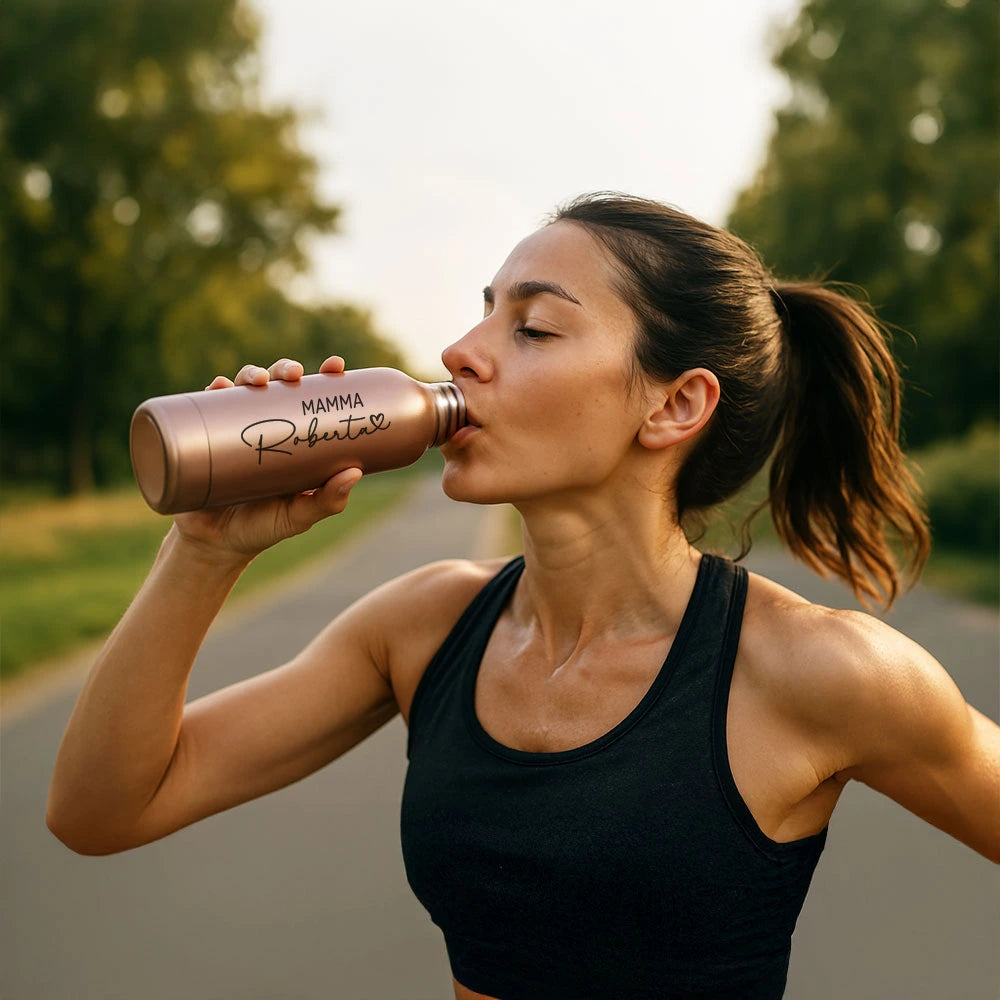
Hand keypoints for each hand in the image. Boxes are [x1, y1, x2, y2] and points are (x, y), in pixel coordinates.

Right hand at [171, 356, 362, 562]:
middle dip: (286, 369)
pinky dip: (212, 392)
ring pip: (243, 389)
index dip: (324, 378)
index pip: (312, 399)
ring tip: (257, 380)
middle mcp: (265, 427)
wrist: (215, 545)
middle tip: (293, 374)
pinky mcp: (204, 438)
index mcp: (295, 438)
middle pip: (278, 385)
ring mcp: (234, 429)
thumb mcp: (299, 516)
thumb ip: (327, 500)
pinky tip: (218, 386)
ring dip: (250, 373)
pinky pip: (206, 408)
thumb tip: (354, 473)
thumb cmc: (263, 527)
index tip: (335, 365)